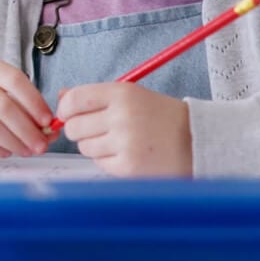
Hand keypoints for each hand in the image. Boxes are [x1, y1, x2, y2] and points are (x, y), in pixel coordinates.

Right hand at [0, 54, 54, 157]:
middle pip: (3, 104)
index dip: (34, 101)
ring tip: (26, 151)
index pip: (14, 79)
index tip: (48, 121)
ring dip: (12, 141)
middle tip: (41, 145)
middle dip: (26, 128)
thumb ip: (20, 106)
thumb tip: (49, 129)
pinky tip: (5, 152)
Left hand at [56, 83, 191, 175]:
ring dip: (94, 146)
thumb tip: (61, 96)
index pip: (73, 100)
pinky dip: (108, 161)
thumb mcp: (132, 96)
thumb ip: (95, 96)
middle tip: (98, 130)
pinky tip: (126, 154)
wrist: (198, 140)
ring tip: (118, 141)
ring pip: (84, 147)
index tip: (69, 114)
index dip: (65, 110)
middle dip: (79, 130)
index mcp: (122, 93)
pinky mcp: (129, 167)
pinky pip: (99, 164)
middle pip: (74, 127)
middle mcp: (122, 116)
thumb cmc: (161, 117)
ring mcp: (125, 143)